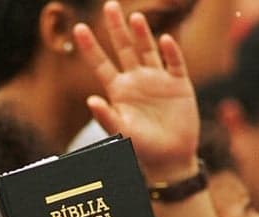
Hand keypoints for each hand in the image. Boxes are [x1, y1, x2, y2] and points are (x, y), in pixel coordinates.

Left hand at [74, 1, 198, 181]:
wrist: (171, 159)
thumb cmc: (142, 149)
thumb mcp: (121, 133)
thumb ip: (106, 117)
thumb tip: (90, 101)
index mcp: (119, 90)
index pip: (101, 64)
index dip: (90, 47)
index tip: (78, 28)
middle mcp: (137, 80)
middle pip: (124, 48)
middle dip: (116, 28)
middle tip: (109, 4)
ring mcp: (158, 80)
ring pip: (148, 50)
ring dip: (142, 34)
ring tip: (135, 17)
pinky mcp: (179, 85)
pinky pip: (175, 63)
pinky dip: (171, 52)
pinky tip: (165, 40)